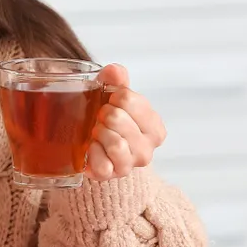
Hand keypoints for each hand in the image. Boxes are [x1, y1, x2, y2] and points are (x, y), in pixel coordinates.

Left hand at [86, 64, 166, 180]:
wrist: (99, 152)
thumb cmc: (111, 122)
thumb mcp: (115, 97)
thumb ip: (117, 80)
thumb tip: (113, 70)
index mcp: (155, 127)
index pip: (130, 99)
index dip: (114, 97)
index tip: (112, 101)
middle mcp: (147, 148)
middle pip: (118, 118)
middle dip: (104, 115)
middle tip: (101, 118)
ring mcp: (130, 165)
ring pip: (115, 143)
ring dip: (99, 133)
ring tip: (97, 132)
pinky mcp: (111, 176)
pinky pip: (101, 164)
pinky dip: (92, 152)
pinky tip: (91, 148)